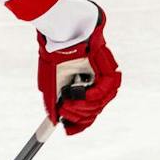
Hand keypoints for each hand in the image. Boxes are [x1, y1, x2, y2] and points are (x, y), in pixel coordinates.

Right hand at [36, 4, 120, 134]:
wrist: (59, 28)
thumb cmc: (53, 51)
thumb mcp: (49, 82)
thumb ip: (52, 101)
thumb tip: (54, 121)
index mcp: (79, 85)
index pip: (85, 112)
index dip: (78, 124)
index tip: (67, 130)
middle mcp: (92, 81)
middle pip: (94, 110)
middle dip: (78, 116)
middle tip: (64, 111)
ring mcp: (101, 74)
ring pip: (103, 101)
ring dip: (86, 107)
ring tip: (70, 103)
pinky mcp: (109, 64)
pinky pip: (109, 87)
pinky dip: (97, 94)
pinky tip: (85, 93)